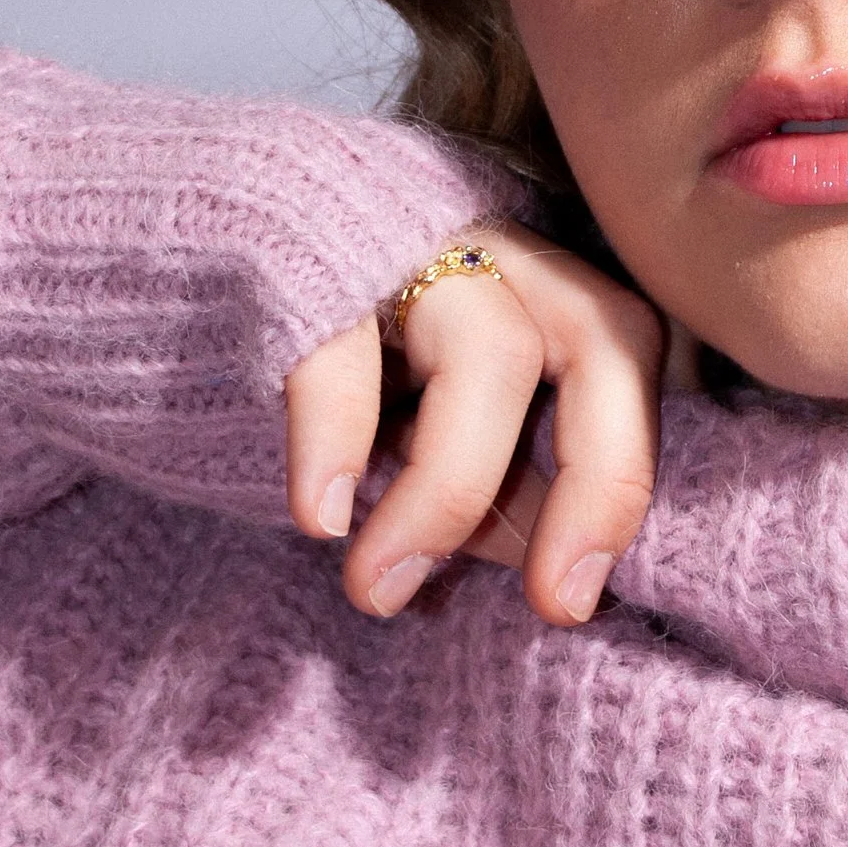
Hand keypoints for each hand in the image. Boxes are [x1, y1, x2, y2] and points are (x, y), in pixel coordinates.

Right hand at [283, 218, 664, 627]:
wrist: (213, 254)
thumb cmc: (350, 369)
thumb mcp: (435, 434)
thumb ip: (499, 492)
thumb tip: (559, 579)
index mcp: (549, 290)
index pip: (634, 362)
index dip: (626, 476)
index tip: (583, 594)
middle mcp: (504, 255)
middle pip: (601, 342)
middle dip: (598, 481)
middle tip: (555, 604)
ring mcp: (418, 242)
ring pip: (486, 353)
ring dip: (446, 493)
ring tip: (378, 588)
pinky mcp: (315, 253)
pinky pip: (342, 346)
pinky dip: (335, 439)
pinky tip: (318, 518)